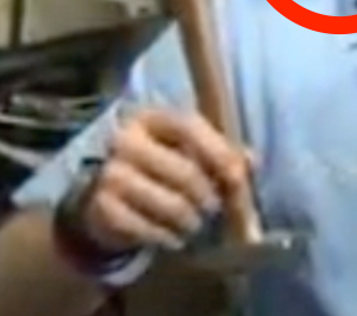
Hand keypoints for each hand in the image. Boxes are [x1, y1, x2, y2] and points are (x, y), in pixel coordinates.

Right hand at [82, 109, 252, 251]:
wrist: (103, 197)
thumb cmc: (158, 169)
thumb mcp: (187, 151)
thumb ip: (223, 153)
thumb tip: (253, 161)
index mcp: (151, 119)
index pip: (190, 127)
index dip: (220, 153)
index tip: (238, 179)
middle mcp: (126, 141)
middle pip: (186, 173)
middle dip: (211, 199)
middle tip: (215, 211)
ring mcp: (111, 174)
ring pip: (171, 205)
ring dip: (192, 222)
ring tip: (195, 224)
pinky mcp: (102, 207)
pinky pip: (149, 229)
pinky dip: (168, 237)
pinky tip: (173, 237)